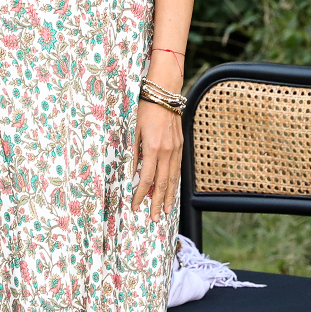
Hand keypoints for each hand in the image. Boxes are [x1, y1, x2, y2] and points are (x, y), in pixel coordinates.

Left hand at [133, 99, 182, 217]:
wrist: (164, 93)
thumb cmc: (144, 109)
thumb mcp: (132, 129)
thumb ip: (132, 152)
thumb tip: (130, 173)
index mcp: (152, 148)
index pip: (146, 179)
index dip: (140, 195)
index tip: (135, 206)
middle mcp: (167, 151)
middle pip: (162, 183)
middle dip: (158, 203)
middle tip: (155, 218)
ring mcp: (176, 148)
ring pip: (173, 178)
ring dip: (169, 196)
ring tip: (167, 210)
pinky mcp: (180, 145)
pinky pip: (178, 168)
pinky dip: (175, 182)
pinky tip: (172, 189)